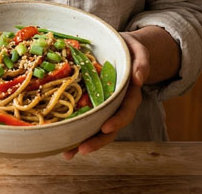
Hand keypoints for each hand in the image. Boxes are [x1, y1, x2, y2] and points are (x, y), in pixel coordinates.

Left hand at [62, 32, 149, 158]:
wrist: (118, 48)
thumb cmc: (128, 49)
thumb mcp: (138, 49)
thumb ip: (142, 61)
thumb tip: (139, 79)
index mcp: (129, 94)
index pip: (126, 110)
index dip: (117, 120)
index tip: (106, 128)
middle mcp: (115, 105)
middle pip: (110, 128)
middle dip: (97, 140)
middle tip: (82, 149)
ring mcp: (101, 107)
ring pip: (94, 128)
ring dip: (82, 142)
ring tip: (68, 153)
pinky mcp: (88, 104)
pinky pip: (81, 119)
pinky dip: (72, 131)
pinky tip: (59, 143)